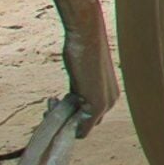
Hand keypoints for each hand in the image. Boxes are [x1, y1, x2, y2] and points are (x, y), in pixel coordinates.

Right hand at [47, 0, 120, 134]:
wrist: (86, 34)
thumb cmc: (82, 49)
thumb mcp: (81, 75)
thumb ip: (79, 91)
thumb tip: (71, 104)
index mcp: (111, 93)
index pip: (90, 118)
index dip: (71, 115)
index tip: (55, 102)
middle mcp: (112, 101)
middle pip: (86, 124)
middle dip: (67, 119)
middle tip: (51, 103)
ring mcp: (107, 104)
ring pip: (82, 128)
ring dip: (64, 120)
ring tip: (52, 101)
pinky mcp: (98, 105)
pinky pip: (81, 130)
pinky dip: (65, 124)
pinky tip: (54, 102)